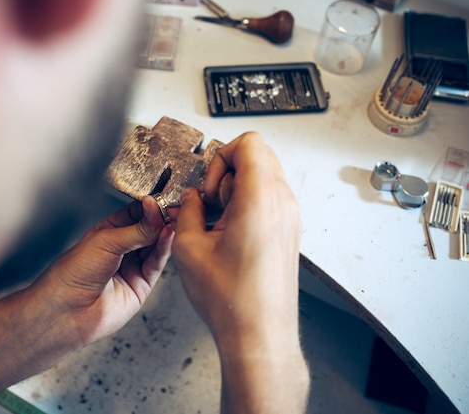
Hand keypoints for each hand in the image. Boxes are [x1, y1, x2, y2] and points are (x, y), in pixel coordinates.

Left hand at [31, 196, 173, 347]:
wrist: (67, 309)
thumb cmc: (73, 273)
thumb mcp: (106, 241)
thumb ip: (136, 229)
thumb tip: (157, 213)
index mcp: (109, 232)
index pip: (136, 214)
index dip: (150, 206)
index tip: (161, 199)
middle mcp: (122, 249)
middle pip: (149, 229)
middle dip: (161, 219)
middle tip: (172, 208)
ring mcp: (133, 267)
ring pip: (156, 246)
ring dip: (165, 232)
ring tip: (172, 219)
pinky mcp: (142, 285)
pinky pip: (157, 264)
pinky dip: (164, 248)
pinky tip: (168, 234)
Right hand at [173, 132, 301, 342]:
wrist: (259, 335)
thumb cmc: (232, 300)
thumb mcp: (189, 247)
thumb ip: (187, 210)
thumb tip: (191, 199)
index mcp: (260, 199)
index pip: (248, 143)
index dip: (220, 157)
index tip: (209, 188)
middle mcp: (283, 203)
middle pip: (258, 155)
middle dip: (228, 172)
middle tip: (212, 203)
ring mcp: (291, 218)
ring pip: (265, 176)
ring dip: (238, 189)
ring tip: (220, 222)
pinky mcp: (290, 232)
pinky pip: (271, 199)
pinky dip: (249, 204)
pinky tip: (231, 234)